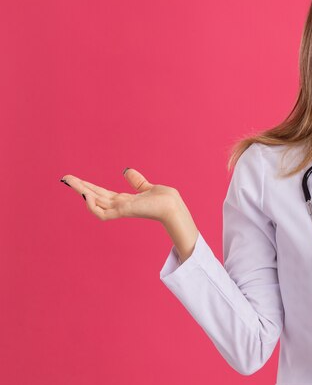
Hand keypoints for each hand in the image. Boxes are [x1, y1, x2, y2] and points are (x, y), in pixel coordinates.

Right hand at [60, 168, 180, 223]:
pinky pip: (102, 213)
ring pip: (94, 203)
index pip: (101, 193)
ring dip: (81, 192)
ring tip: (70, 181)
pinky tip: (86, 195)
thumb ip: (136, 181)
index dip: (88, 186)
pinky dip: (92, 206)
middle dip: (79, 187)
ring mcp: (120, 210)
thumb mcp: (146, 187)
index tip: (76, 179)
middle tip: (65, 178)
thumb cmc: (164, 199)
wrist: (172, 205)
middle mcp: (119, 205)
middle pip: (94, 196)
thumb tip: (126, 171)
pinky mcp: (123, 212)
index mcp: (123, 200)